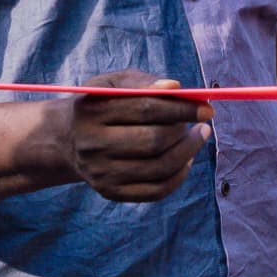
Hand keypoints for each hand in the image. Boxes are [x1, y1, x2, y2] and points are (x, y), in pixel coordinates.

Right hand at [59, 74, 210, 202]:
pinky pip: (156, 191)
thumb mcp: (114, 83)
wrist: (69, 140)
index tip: (207, 108)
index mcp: (92, 111)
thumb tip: (174, 87)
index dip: (181, 108)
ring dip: (189, 152)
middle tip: (204, 124)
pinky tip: (186, 160)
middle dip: (186, 132)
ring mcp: (100, 173)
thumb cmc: (102, 104)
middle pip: (153, 141)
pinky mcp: (110, 193)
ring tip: (198, 137)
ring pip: (159, 167)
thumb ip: (143, 82)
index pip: (146, 108)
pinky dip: (179, 176)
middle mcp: (92, 145)